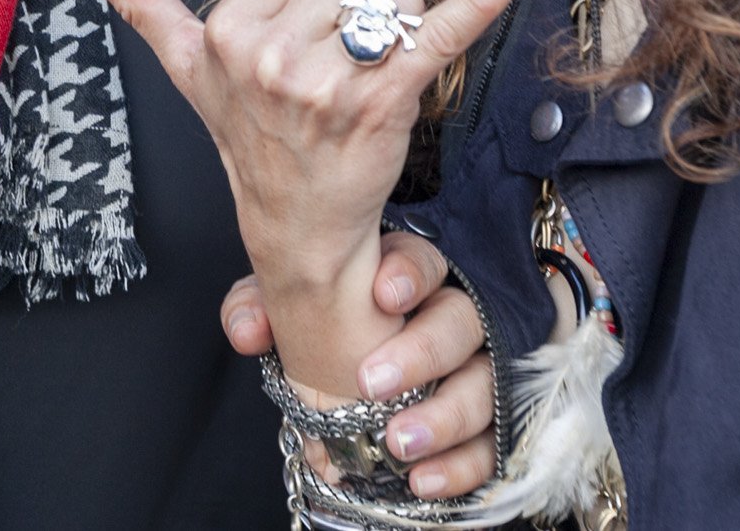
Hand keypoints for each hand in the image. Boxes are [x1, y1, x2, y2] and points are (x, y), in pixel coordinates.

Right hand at [74, 0, 523, 391]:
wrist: (298, 220)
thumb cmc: (250, 135)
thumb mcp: (188, 69)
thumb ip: (141, 6)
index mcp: (226, 31)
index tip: (302, 35)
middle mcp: (271, 55)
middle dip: (359, 4)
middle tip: (338, 62)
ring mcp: (328, 81)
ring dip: (398, 27)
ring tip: (370, 76)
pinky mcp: (388, 98)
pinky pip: (439, 31)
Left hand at [221, 238, 496, 499]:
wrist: (346, 380)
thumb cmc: (323, 331)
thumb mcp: (286, 311)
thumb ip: (259, 308)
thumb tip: (249, 330)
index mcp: (405, 280)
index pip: (424, 260)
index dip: (411, 273)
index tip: (383, 294)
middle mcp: (450, 319)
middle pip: (461, 322)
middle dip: (422, 353)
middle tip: (371, 383)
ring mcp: (474, 370)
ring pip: (484, 385)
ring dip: (444, 418)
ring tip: (397, 442)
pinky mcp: (484, 424)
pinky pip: (489, 445)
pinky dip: (461, 466)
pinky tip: (421, 479)